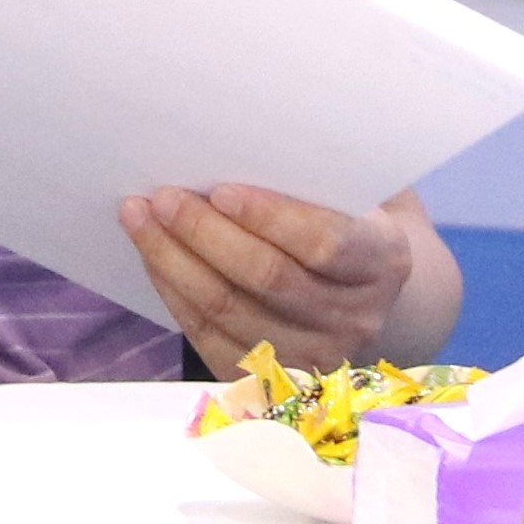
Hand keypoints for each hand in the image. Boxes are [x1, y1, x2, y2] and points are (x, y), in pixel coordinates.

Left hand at [123, 183, 414, 376]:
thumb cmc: (348, 224)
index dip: (271, 217)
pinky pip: (210, 337)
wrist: (368, 297)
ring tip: (141, 217)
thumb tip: (233, 143)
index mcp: (383, 262)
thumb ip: (316, 179)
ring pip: (230, 311)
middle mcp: (356, 318)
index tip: (221, 189)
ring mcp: (314, 357)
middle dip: (206, 233)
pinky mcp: (271, 380)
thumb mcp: (354, 196)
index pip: (326, 243)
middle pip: (269, 279)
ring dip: (175, 261)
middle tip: (164, 196)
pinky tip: (152, 257)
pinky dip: (175, 293)